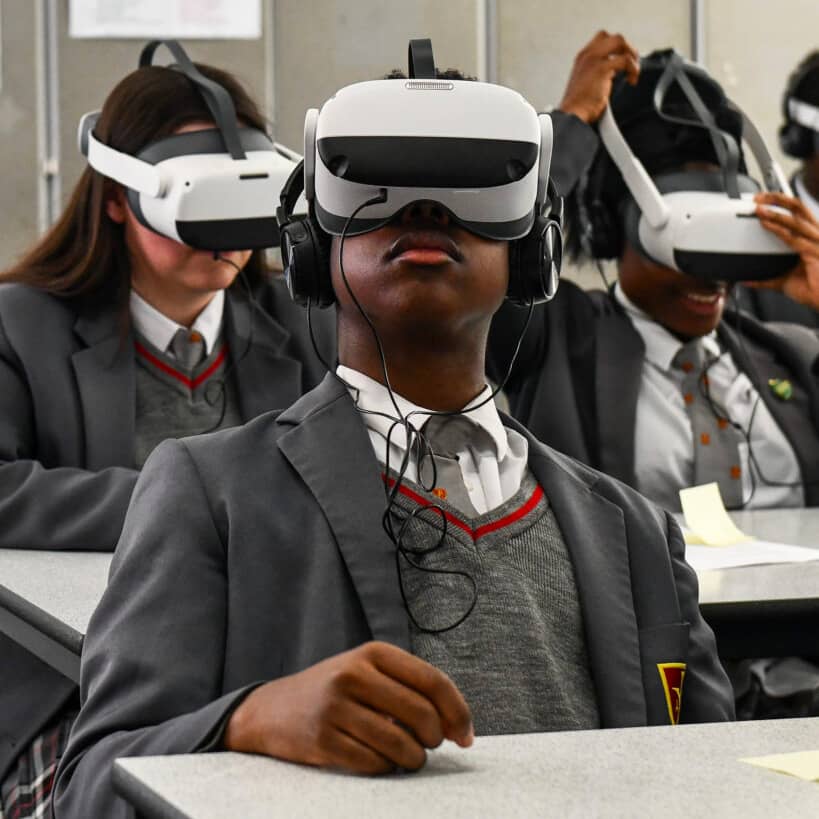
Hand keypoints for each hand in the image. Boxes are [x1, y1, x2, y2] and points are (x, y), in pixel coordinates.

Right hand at [223, 641, 473, 773]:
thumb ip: (412, 689)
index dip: (457, 711)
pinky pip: (375, 764)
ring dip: (413, 759)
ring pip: (401, 744)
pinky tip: (381, 760)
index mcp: (373, 653)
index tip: (466, 735)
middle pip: (421, 714)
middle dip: (435, 738)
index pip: (432, 681)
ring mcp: (336, 707)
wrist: (272, 709)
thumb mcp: (369, 673)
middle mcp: (354, 674)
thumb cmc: (336, 691)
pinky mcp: (323, 740)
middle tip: (430, 745)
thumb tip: (460, 727)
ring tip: (408, 756)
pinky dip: (386, 768)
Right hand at [558, 30, 639, 123]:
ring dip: (631, 54)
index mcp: (583, 58)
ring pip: (620, 41)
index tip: (622, 64)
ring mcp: (594, 59)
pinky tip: (632, 80)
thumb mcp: (586, 83)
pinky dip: (633, 69)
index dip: (616, 48)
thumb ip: (597, 73)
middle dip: (627, 48)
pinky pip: (625, 59)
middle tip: (631, 64)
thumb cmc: (579, 107)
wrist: (572, 116)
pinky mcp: (601, 68)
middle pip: (614, 36)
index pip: (603, 39)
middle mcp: (587, 54)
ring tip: (633, 71)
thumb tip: (615, 72)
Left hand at [751, 192, 818, 309]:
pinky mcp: (814, 252)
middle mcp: (816, 235)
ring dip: (774, 212)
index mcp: (812, 237)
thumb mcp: (784, 281)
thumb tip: (748, 280)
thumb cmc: (812, 290)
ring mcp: (817, 242)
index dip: (781, 203)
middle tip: (758, 198)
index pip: (797, 212)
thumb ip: (766, 279)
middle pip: (798, 208)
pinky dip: (778, 229)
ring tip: (758, 209)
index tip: (762, 201)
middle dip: (777, 199)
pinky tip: (765, 224)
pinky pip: (793, 237)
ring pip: (795, 219)